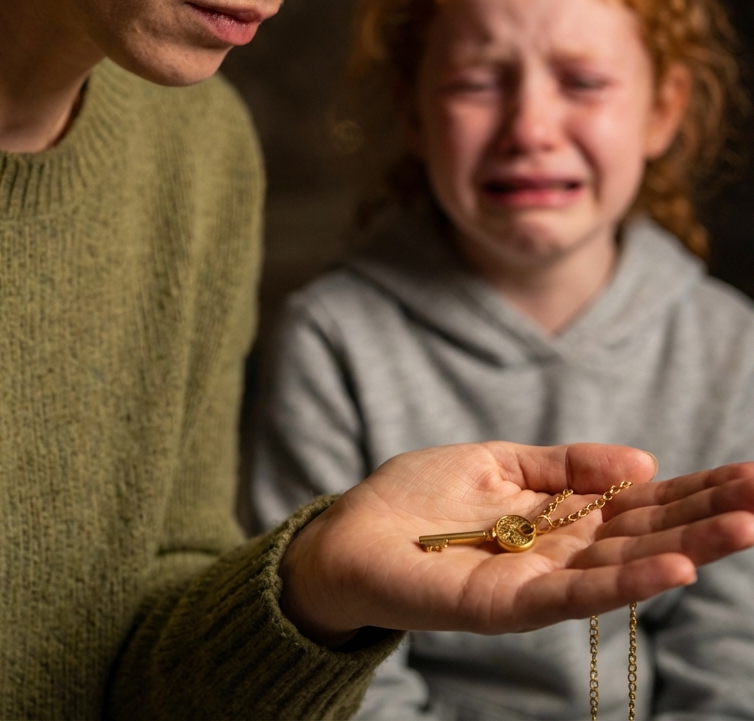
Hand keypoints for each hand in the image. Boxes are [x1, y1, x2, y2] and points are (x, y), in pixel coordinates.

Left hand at [278, 442, 753, 645]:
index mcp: (563, 513)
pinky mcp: (511, 603)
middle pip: (649, 530)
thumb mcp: (500, 460)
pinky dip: (628, 579)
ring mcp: (542, 580)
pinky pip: (579, 592)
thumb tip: (644, 460)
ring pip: (628, 562)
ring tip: (746, 525)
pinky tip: (676, 565)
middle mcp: (564, 550)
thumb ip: (568, 464)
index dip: (695, 487)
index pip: (643, 500)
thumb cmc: (419, 497)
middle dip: (710, 513)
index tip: (749, 473)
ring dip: (689, 544)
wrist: (350, 533)